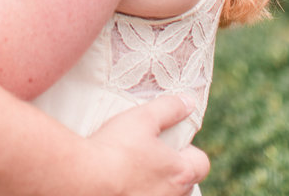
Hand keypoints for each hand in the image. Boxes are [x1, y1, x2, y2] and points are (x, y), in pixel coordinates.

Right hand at [89, 95, 208, 195]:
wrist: (85, 179)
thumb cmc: (116, 148)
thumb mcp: (144, 117)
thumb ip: (170, 108)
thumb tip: (188, 102)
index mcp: (180, 173)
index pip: (202, 164)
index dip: (189, 151)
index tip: (171, 142)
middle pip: (185, 183)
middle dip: (173, 169)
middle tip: (149, 154)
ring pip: (165, 194)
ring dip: (156, 184)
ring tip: (133, 169)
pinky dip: (140, 192)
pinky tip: (123, 183)